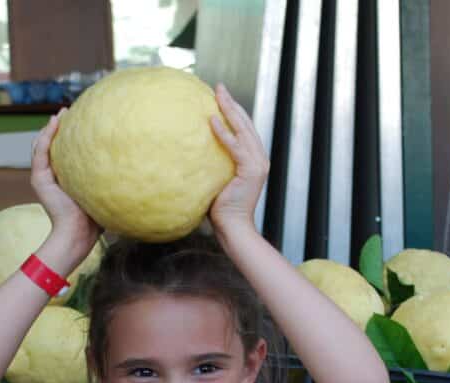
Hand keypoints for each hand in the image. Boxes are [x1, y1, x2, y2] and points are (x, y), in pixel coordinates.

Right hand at [30, 110, 99, 260]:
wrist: (78, 234)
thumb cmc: (94, 219)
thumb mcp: (102, 193)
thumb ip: (110, 180)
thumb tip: (134, 169)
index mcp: (65, 178)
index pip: (64, 153)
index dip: (70, 136)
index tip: (83, 121)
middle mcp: (52, 176)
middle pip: (52, 146)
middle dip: (59, 127)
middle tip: (69, 111)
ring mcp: (43, 176)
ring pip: (42, 145)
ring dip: (50, 127)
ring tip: (60, 114)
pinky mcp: (39, 178)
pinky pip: (40, 152)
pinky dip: (45, 136)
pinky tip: (54, 123)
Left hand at [208, 84, 268, 232]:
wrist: (233, 227)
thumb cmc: (220, 209)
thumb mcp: (216, 180)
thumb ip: (211, 164)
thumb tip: (190, 152)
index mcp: (254, 159)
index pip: (244, 129)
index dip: (234, 111)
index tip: (220, 97)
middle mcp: (260, 158)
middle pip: (246, 123)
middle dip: (232, 103)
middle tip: (219, 87)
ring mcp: (258, 164)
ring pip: (244, 129)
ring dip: (230, 110)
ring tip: (217, 94)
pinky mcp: (251, 170)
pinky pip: (235, 147)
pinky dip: (224, 133)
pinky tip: (211, 121)